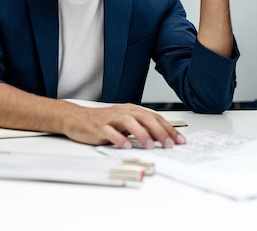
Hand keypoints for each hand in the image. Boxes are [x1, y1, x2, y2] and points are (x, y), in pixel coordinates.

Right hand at [65, 103, 186, 148]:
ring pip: (129, 122)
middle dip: (160, 131)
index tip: (179, 140)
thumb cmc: (102, 122)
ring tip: (150, 145)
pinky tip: (126, 146)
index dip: (168, 128)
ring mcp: (111, 119)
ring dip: (142, 134)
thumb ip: (140, 128)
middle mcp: (123, 112)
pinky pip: (110, 132)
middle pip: (145, 118)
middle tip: (169, 144)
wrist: (77, 118)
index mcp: (131, 110)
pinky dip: (119, 138)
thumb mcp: (124, 123)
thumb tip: (160, 139)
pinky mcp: (99, 127)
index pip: (154, 117)